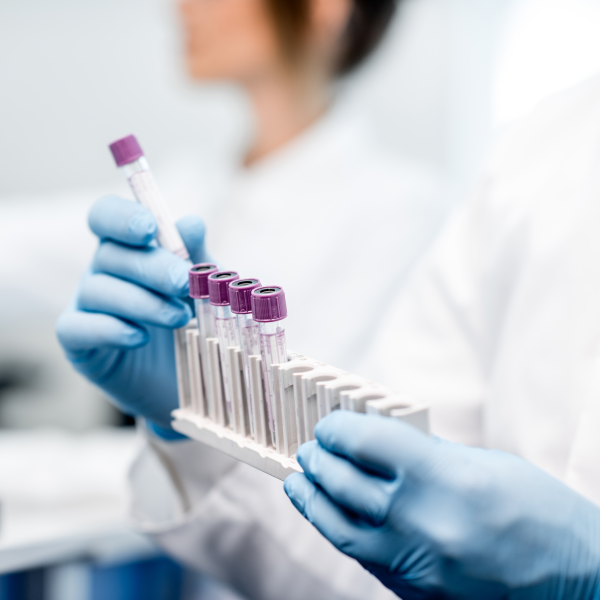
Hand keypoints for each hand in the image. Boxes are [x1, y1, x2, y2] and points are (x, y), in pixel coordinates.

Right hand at [56, 195, 206, 432]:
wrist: (189, 376)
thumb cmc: (194, 320)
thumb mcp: (202, 286)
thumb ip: (196, 256)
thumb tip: (191, 222)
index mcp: (128, 247)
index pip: (106, 216)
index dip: (122, 217)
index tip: (149, 229)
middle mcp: (102, 270)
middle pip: (110, 254)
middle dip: (150, 267)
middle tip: (183, 284)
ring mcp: (85, 305)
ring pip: (97, 290)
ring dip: (141, 301)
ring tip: (180, 318)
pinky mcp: (78, 343)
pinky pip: (78, 328)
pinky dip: (109, 330)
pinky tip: (140, 337)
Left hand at [285, 411, 599, 598]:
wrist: (577, 582)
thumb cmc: (538, 512)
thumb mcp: (483, 464)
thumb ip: (425, 452)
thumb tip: (378, 439)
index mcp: (444, 478)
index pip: (365, 443)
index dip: (338, 429)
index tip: (328, 425)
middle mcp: (423, 522)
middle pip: (344, 484)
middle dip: (319, 460)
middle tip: (310, 448)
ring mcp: (416, 565)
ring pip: (339, 528)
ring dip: (312, 500)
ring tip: (300, 480)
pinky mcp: (414, 593)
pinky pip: (362, 556)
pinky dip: (338, 529)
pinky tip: (328, 513)